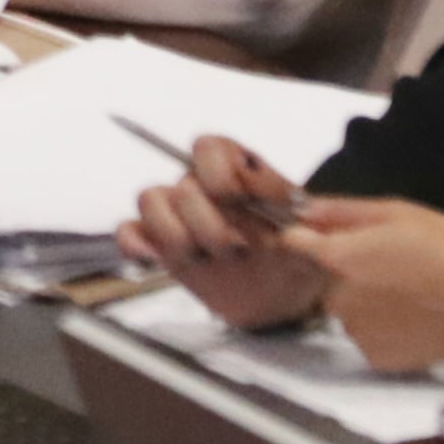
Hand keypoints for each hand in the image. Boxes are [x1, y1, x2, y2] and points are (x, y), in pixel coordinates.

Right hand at [119, 137, 326, 332]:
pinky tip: (156, 259)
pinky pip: (129, 232)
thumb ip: (303, 223)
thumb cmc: (299, 254)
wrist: (287, 295)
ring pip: (151, 200)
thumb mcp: (314, 234)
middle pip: (184, 186)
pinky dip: (137, 244)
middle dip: (213, 225)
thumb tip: (288, 221)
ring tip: (211, 258)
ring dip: (181, 236)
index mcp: (235, 168)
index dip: (224, 176)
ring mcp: (178, 215)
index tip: (248, 204)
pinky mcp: (161, 247)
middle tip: (241, 249)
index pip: (208, 148)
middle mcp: (201, 185)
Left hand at [280, 197, 443, 372]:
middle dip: (350, 273)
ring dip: (367, 303)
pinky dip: (385, 330)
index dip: (306, 237)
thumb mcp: (396, 212)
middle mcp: (337, 299)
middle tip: (394, 268)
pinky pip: (369, 337)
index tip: (325, 236)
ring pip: (350, 312)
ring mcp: (356, 333)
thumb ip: (341, 212)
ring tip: (410, 296)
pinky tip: (414, 320)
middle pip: (329, 280)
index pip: (295, 244)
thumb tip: (302, 210)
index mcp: (338, 258)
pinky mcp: (378, 359)